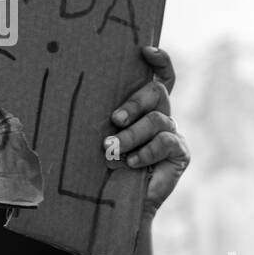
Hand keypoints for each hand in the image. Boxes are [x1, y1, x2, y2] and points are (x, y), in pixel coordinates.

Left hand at [105, 46, 190, 218]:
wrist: (120, 203)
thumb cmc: (105, 165)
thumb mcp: (101, 136)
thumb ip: (102, 118)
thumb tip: (72, 94)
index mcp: (145, 107)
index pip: (160, 76)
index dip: (159, 60)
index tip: (145, 50)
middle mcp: (161, 115)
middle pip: (158, 91)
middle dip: (135, 102)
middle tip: (115, 119)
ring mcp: (173, 133)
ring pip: (156, 119)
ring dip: (132, 135)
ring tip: (113, 150)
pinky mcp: (181, 152)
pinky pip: (166, 141)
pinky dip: (146, 151)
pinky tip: (132, 163)